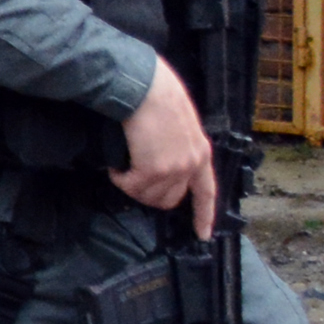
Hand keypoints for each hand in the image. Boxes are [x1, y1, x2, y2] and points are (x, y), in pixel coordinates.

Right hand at [111, 56, 218, 234]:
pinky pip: (131, 186)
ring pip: (148, 196)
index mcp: (201, 153)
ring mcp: (173, 169)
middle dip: (150, 194)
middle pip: (170, 200)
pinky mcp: (152, 170)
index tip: (203, 235)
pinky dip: (120, 179)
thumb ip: (180, 146)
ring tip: (124, 167)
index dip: (204, 216)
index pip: (207, 192)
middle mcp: (191, 165)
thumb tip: (162, 160)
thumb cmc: (160, 96)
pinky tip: (116, 166)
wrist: (146, 88)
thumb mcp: (182, 123)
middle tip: (135, 179)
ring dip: (133, 186)